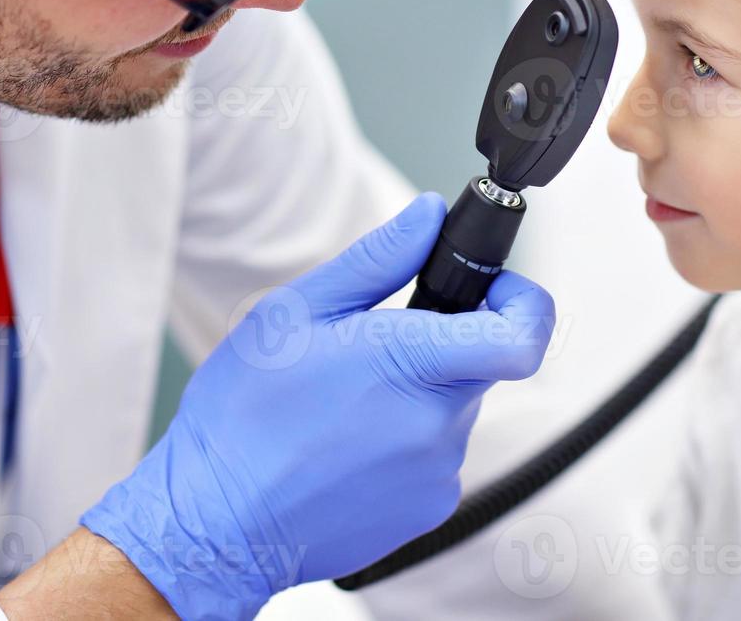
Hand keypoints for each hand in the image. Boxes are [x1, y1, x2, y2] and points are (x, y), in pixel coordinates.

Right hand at [79, 193, 555, 619]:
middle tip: (371, 346)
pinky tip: (346, 445)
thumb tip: (427, 217)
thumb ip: (376, 259)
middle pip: (480, 363)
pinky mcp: (429, 510)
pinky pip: (435, 454)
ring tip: (342, 404)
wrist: (216, 523)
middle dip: (441, 344)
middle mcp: (437, 425)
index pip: (524, 334)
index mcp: (410, 363)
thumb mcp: (295, 313)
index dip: (524, 301)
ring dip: (417, 394)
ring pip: (452, 408)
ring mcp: (437, 474)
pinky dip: (405, 440)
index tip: (492, 288)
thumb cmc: (243, 417)